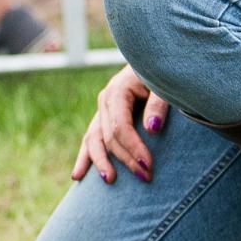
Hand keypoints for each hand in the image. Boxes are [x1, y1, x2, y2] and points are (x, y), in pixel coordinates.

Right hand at [75, 65, 164, 184]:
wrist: (152, 61)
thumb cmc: (160, 75)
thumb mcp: (163, 86)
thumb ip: (158, 104)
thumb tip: (152, 128)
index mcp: (117, 91)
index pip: (120, 126)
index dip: (133, 147)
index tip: (148, 166)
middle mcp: (105, 102)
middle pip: (109, 137)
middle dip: (126, 159)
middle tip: (145, 177)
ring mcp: (101, 110)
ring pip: (94, 140)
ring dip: (100, 162)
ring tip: (109, 179)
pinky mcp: (103, 118)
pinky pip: (90, 140)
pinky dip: (85, 157)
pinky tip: (77, 175)